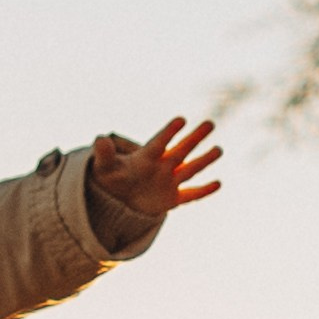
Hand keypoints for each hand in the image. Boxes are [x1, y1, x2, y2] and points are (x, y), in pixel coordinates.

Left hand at [91, 115, 220, 217]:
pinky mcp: (173, 199)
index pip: (159, 142)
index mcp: (147, 156)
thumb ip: (104, 154)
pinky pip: (191, 195)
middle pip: (181, 150)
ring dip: (205, 160)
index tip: (181, 119)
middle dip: (195, 138)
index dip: (169, 132)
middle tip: (210, 123)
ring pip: (191, 170)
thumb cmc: (112, 178)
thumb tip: (99, 139)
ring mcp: (169, 181)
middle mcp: (162, 165)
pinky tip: (218, 184)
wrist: (118, 199)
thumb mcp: (104, 167)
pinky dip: (204, 191)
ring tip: (219, 149)